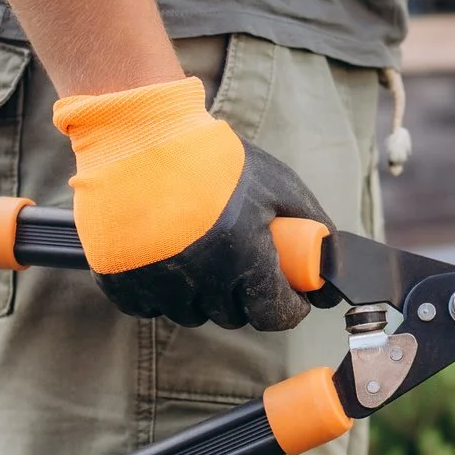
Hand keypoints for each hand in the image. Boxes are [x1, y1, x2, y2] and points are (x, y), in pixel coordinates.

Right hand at [54, 78, 327, 329]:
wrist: (140, 138)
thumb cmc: (213, 159)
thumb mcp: (276, 183)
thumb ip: (311, 223)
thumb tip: (332, 257)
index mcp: (243, 257)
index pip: (276, 315)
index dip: (290, 307)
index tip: (291, 296)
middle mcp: (201, 280)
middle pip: (233, 316)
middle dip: (245, 296)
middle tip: (241, 261)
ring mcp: (159, 285)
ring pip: (192, 314)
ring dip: (202, 295)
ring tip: (200, 251)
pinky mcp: (122, 284)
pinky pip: (151, 308)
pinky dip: (162, 292)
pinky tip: (166, 257)